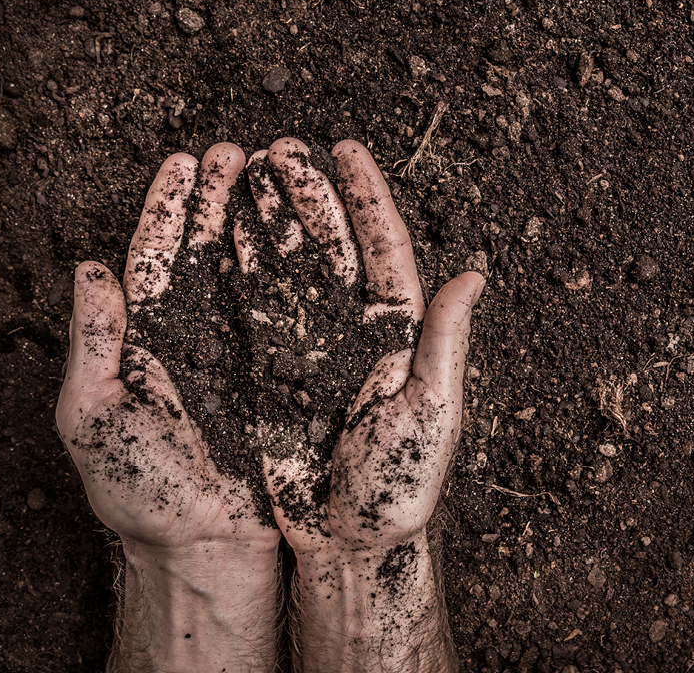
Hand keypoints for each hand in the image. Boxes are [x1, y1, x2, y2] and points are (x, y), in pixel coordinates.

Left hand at [57, 144, 281, 672]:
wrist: (207, 543)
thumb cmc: (144, 491)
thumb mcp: (95, 414)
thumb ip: (92, 341)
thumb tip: (88, 270)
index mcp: (151, 336)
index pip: (157, 254)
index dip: (167, 206)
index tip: (181, 161)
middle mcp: (202, 334)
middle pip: (213, 247)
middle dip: (223, 195)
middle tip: (238, 150)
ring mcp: (249, 350)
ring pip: (260, 266)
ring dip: (267, 217)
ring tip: (278, 168)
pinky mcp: (290, 372)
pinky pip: (301, 310)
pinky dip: (306, 268)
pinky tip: (311, 233)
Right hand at [238, 138, 481, 671]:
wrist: (347, 544)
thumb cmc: (400, 487)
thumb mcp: (431, 413)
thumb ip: (445, 342)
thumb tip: (474, 275)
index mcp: (398, 333)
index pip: (383, 248)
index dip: (366, 198)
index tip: (346, 149)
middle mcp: (354, 332)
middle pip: (328, 246)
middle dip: (306, 195)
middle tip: (279, 148)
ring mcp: (309, 349)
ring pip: (285, 270)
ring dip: (268, 221)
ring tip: (242, 173)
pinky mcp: (270, 374)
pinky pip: (250, 313)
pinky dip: (234, 273)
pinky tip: (218, 237)